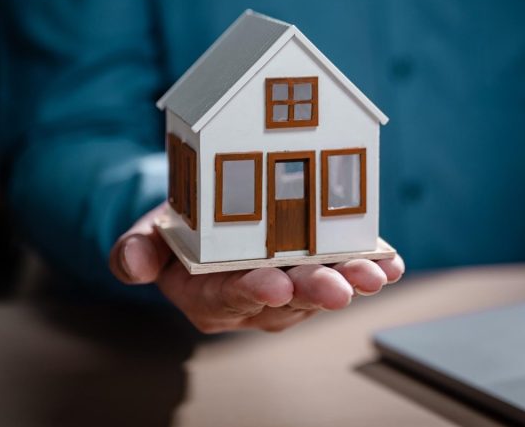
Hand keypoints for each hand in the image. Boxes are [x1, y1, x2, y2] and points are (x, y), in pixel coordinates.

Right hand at [109, 204, 404, 332]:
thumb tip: (131, 263)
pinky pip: (344, 271)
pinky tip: (393, 265)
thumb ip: (136, 250)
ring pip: (320, 289)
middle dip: (315, 291)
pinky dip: (372, 266)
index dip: (253, 290)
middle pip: (286, 298)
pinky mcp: (317, 270)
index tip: (275, 285)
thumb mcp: (146, 234)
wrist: (205, 225)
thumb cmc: (178, 232)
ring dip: (349, 280)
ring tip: (374, 275)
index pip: (229, 296)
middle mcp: (253, 299)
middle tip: (340, 287)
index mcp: (208, 294)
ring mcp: (289, 289)